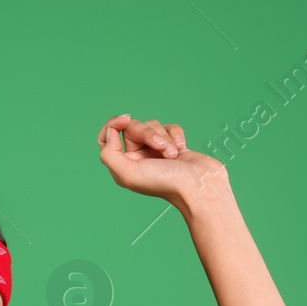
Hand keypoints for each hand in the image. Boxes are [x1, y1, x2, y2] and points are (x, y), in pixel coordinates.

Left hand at [96, 114, 226, 203]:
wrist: (199, 186)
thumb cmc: (165, 183)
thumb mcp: (127, 174)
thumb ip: (109, 154)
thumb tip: (110, 132)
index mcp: (122, 165)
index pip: (107, 137)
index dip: (113, 124)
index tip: (125, 119)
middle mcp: (137, 158)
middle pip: (133, 128)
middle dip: (148, 133)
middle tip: (160, 148)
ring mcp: (156, 151)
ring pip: (152, 126)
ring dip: (164, 137)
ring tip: (172, 155)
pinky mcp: (173, 145)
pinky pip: (169, 127)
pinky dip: (175, 135)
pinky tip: (181, 149)